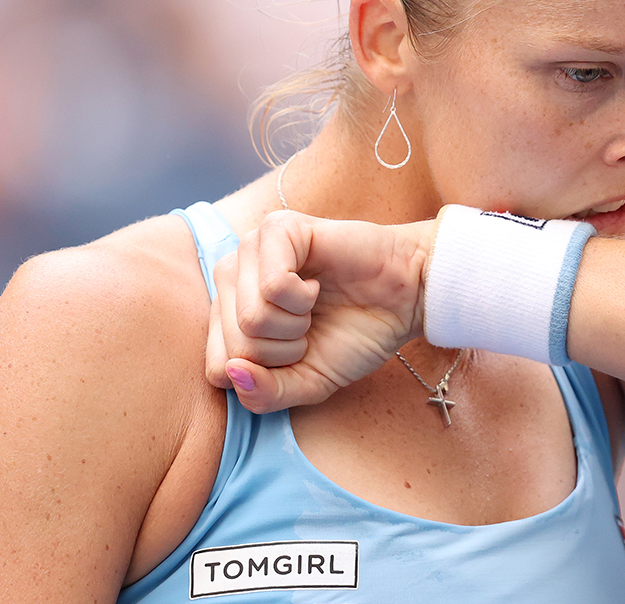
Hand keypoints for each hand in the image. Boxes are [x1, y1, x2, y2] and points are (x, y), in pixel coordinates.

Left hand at [205, 210, 435, 412]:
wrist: (406, 298)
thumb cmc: (356, 334)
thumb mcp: (308, 383)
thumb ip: (265, 394)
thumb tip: (233, 375)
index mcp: (230, 316)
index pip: (218, 369)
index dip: (267, 374)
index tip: (298, 353)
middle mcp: (231, 280)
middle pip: (236, 346)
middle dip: (284, 350)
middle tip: (310, 327)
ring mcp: (249, 251)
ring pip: (251, 317)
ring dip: (295, 324)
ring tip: (314, 305)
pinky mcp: (276, 229)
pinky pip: (272, 286)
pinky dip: (304, 298)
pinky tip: (316, 284)